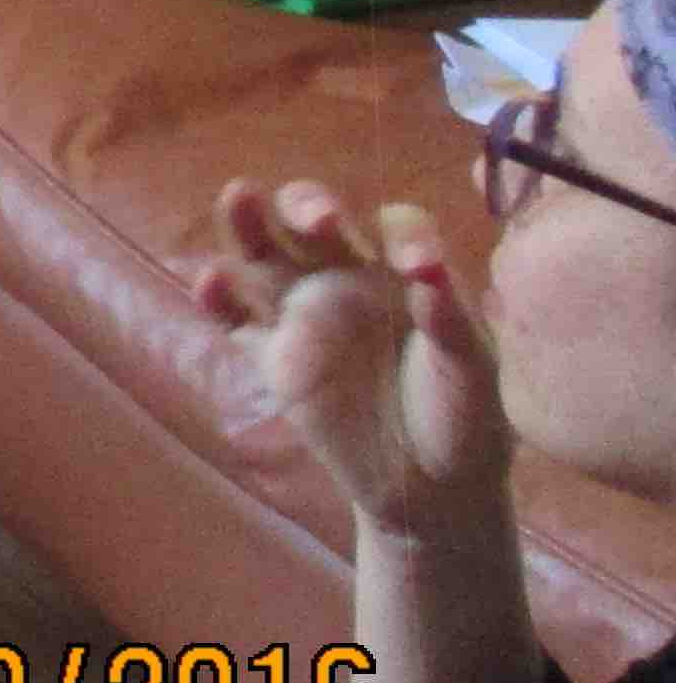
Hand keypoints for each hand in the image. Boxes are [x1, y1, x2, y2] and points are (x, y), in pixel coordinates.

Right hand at [189, 178, 513, 533]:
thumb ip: (449, 320)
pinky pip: (235, 321)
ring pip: (264, 255)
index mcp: (404, 274)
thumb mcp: (471, 371)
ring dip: (248, 223)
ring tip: (239, 196)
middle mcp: (349, 279)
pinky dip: (217, 299)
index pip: (396, 227)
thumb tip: (426, 267)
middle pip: (314, 221)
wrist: (429, 486)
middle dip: (308, 204)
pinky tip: (209, 284)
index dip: (403, 233)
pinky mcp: (273, 357)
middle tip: (317, 216)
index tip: (414, 263)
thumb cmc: (463, 418)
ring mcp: (306, 315)